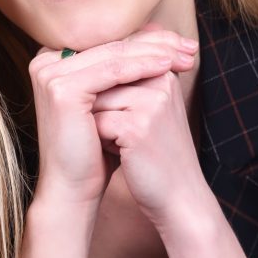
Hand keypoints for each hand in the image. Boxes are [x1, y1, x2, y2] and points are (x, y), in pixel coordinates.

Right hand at [29, 30, 197, 212]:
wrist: (74, 187)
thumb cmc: (96, 148)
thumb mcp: (114, 101)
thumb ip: (127, 67)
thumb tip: (160, 31)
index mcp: (54, 59)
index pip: (110, 40)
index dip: (149, 38)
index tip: (183, 43)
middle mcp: (45, 61)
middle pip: (112, 45)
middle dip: (156, 44)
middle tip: (191, 46)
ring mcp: (49, 73)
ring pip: (114, 55)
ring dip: (154, 53)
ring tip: (185, 56)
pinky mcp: (61, 88)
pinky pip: (110, 71)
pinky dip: (141, 67)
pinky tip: (166, 67)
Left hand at [91, 26, 209, 233]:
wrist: (179, 195)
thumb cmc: (155, 152)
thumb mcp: (145, 110)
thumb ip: (124, 83)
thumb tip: (77, 63)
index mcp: (162, 70)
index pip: (113, 63)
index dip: (106, 95)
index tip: (121, 119)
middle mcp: (160, 79)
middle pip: (101, 81)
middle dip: (101, 109)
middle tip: (121, 134)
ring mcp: (151, 101)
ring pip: (95, 100)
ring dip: (99, 124)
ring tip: (125, 143)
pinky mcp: (138, 125)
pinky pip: (96, 123)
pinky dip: (101, 141)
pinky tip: (122, 153)